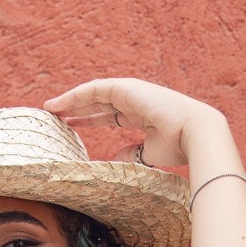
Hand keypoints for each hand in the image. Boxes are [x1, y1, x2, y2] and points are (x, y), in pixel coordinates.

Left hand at [44, 78, 228, 168]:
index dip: (90, 118)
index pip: (110, 115)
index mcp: (142, 115)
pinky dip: (76, 95)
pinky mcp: (126, 88)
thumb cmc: (178, 147)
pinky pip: (94, 89)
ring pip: (93, 94)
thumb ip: (131, 155)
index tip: (72, 125)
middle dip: (77, 108)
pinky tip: (60, 104)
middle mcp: (135, 101)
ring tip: (51, 108)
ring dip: (71, 100)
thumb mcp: (147, 155)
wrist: (194, 134)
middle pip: (98, 103)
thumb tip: (114, 159)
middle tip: (56, 115)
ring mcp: (131, 92)